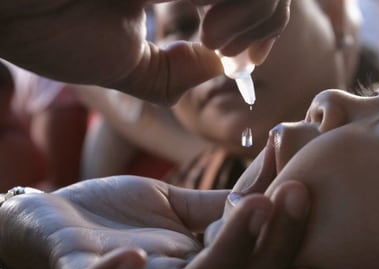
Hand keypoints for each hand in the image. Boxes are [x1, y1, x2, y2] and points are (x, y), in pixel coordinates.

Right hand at [0, 0, 291, 104]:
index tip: (249, 58)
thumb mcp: (122, 62)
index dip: (267, 20)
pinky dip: (243, 6)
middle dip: (269, 18)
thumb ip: (171, 71)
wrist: (2, 9)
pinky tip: (212, 33)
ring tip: (219, 43)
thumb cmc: (48, 26)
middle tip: (239, 55)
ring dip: (258, 13)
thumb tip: (217, 69)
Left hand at [0, 176, 319, 268]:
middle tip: (298, 194)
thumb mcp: (188, 205)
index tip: (323, 249)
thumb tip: (284, 165)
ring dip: (230, 252)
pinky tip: (138, 257)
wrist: (57, 215)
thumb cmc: (128, 215)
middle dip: (275, 250)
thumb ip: (231, 202)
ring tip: (256, 203)